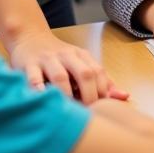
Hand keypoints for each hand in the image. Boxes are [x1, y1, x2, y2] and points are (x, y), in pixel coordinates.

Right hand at [7, 30, 128, 103]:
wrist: (29, 38)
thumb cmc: (58, 58)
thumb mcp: (81, 64)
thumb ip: (101, 80)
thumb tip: (125, 96)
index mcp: (81, 56)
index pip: (98, 72)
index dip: (103, 91)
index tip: (102, 109)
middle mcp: (66, 56)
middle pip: (84, 73)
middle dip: (89, 95)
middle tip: (87, 114)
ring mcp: (47, 60)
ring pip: (60, 77)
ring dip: (67, 96)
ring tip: (69, 112)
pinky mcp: (28, 65)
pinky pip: (33, 79)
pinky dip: (39, 93)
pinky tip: (44, 104)